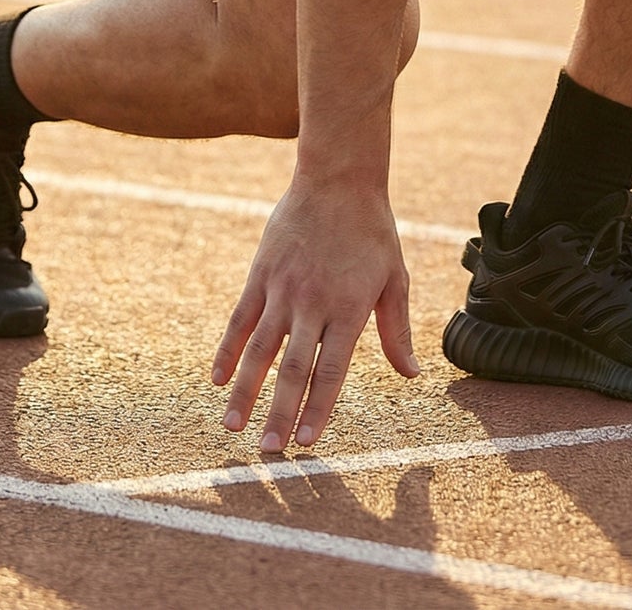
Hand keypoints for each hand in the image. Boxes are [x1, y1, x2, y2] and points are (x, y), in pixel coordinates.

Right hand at [211, 177, 418, 452]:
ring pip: (260, 350)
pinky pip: (240, 319)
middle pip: (293, 369)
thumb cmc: (372, 231)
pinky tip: (218, 380)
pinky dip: (228, 351)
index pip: (331, 370)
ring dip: (246, 392)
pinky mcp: (260, 274)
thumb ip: (396, 330)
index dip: (318, 409)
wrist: (338, 178)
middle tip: (268, 453)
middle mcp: (312, 303)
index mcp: (348, 308)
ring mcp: (282, 289)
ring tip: (232, 427)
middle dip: (279, 413)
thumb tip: (413, 375)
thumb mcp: (394, 278)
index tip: (306, 443)